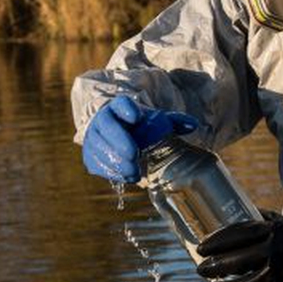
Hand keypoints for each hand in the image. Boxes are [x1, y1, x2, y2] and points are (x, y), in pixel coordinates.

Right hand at [82, 96, 199, 181]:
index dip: (126, 109)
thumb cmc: (141, 127)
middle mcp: (102, 119)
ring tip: (135, 172)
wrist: (118, 136)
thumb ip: (175, 121)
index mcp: (119, 107)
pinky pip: (96, 163)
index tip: (137, 117)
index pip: (120, 104)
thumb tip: (193, 125)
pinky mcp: (89, 156)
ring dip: (116, 161)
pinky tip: (127, 177)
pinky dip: (111, 171)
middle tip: (134, 154)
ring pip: (99, 147)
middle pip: (106, 126)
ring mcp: (93, 138)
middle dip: (119, 140)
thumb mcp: (157, 121)